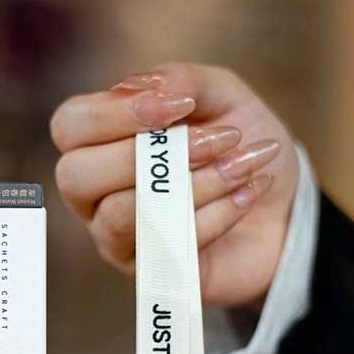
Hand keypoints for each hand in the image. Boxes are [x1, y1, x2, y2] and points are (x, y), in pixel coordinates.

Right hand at [50, 62, 299, 306]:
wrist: (284, 209)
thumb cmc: (241, 148)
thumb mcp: (221, 97)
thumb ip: (181, 80)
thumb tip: (140, 88)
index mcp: (101, 145)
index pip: (69, 126)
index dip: (111, 113)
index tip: (177, 105)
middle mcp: (96, 196)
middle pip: (75, 177)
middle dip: (143, 154)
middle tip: (218, 139)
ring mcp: (118, 239)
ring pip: (122, 214)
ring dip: (192, 183)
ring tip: (242, 166)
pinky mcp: (152, 273)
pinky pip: (166, 244)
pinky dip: (217, 213)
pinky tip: (248, 195)